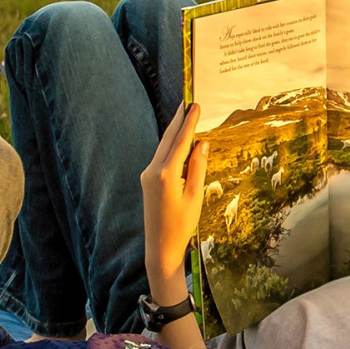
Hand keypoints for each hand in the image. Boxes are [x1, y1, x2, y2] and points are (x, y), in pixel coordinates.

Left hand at [142, 102, 207, 294]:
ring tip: (184, 115)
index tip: (195, 105)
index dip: (189, 122)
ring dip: (174, 132)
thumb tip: (202, 143)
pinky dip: (171, 146)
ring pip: (163, 147)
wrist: (160, 246)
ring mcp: (148, 175)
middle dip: (178, 120)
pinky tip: (178, 140)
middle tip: (187, 102)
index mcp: (166, 173)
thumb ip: (198, 167)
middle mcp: (153, 170)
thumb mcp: (195, 196)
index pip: (181, 141)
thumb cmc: (182, 224)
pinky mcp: (147, 181)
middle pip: (168, 139)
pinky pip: (161, 157)